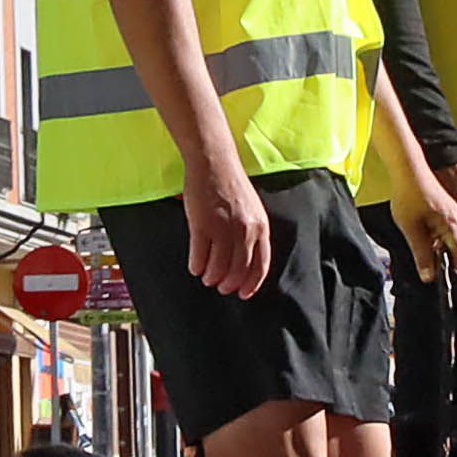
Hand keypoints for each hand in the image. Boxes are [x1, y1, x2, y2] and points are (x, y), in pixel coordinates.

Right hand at [187, 159, 273, 299]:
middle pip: (238, 270)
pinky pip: (199, 256)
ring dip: (211, 276)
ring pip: (218, 267)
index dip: (251, 284)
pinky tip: (195, 267)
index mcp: (261, 227)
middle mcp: (245, 230)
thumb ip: (252, 233)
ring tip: (206, 277)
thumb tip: (246, 261)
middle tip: (220, 287)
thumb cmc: (232, 185)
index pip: (260, 265)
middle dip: (229, 284)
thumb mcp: (252, 209)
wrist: (214, 163)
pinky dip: (196, 266)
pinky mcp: (202, 225)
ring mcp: (223, 228)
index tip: (243, 293)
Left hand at [391, 171, 456, 277]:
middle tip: (433, 266)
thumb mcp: (411, 229)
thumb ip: (421, 254)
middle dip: (453, 263)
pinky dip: (446, 241)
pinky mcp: (451, 211)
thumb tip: (428, 277)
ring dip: (449, 251)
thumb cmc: (410, 195)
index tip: (443, 276)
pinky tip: (429, 238)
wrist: (409, 169)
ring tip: (429, 251)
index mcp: (454, 227)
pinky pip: (455, 232)